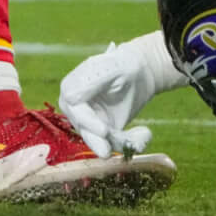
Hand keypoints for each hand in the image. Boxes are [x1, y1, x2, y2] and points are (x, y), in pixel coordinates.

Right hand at [59, 39, 162, 157]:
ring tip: (144, 135)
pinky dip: (131, 142)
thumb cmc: (123, 65)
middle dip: (102, 142)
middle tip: (119, 149)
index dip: (88, 121)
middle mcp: (75, 108)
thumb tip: (71, 99)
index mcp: (72, 87)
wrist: (138, 73)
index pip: (74, 109)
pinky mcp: (103, 133)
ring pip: (101, 142)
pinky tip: (144, 134)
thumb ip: (91, 81)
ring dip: (123, 142)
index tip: (105, 130)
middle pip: (84, 130)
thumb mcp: (111, 68)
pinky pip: (114, 144)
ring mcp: (89, 122)